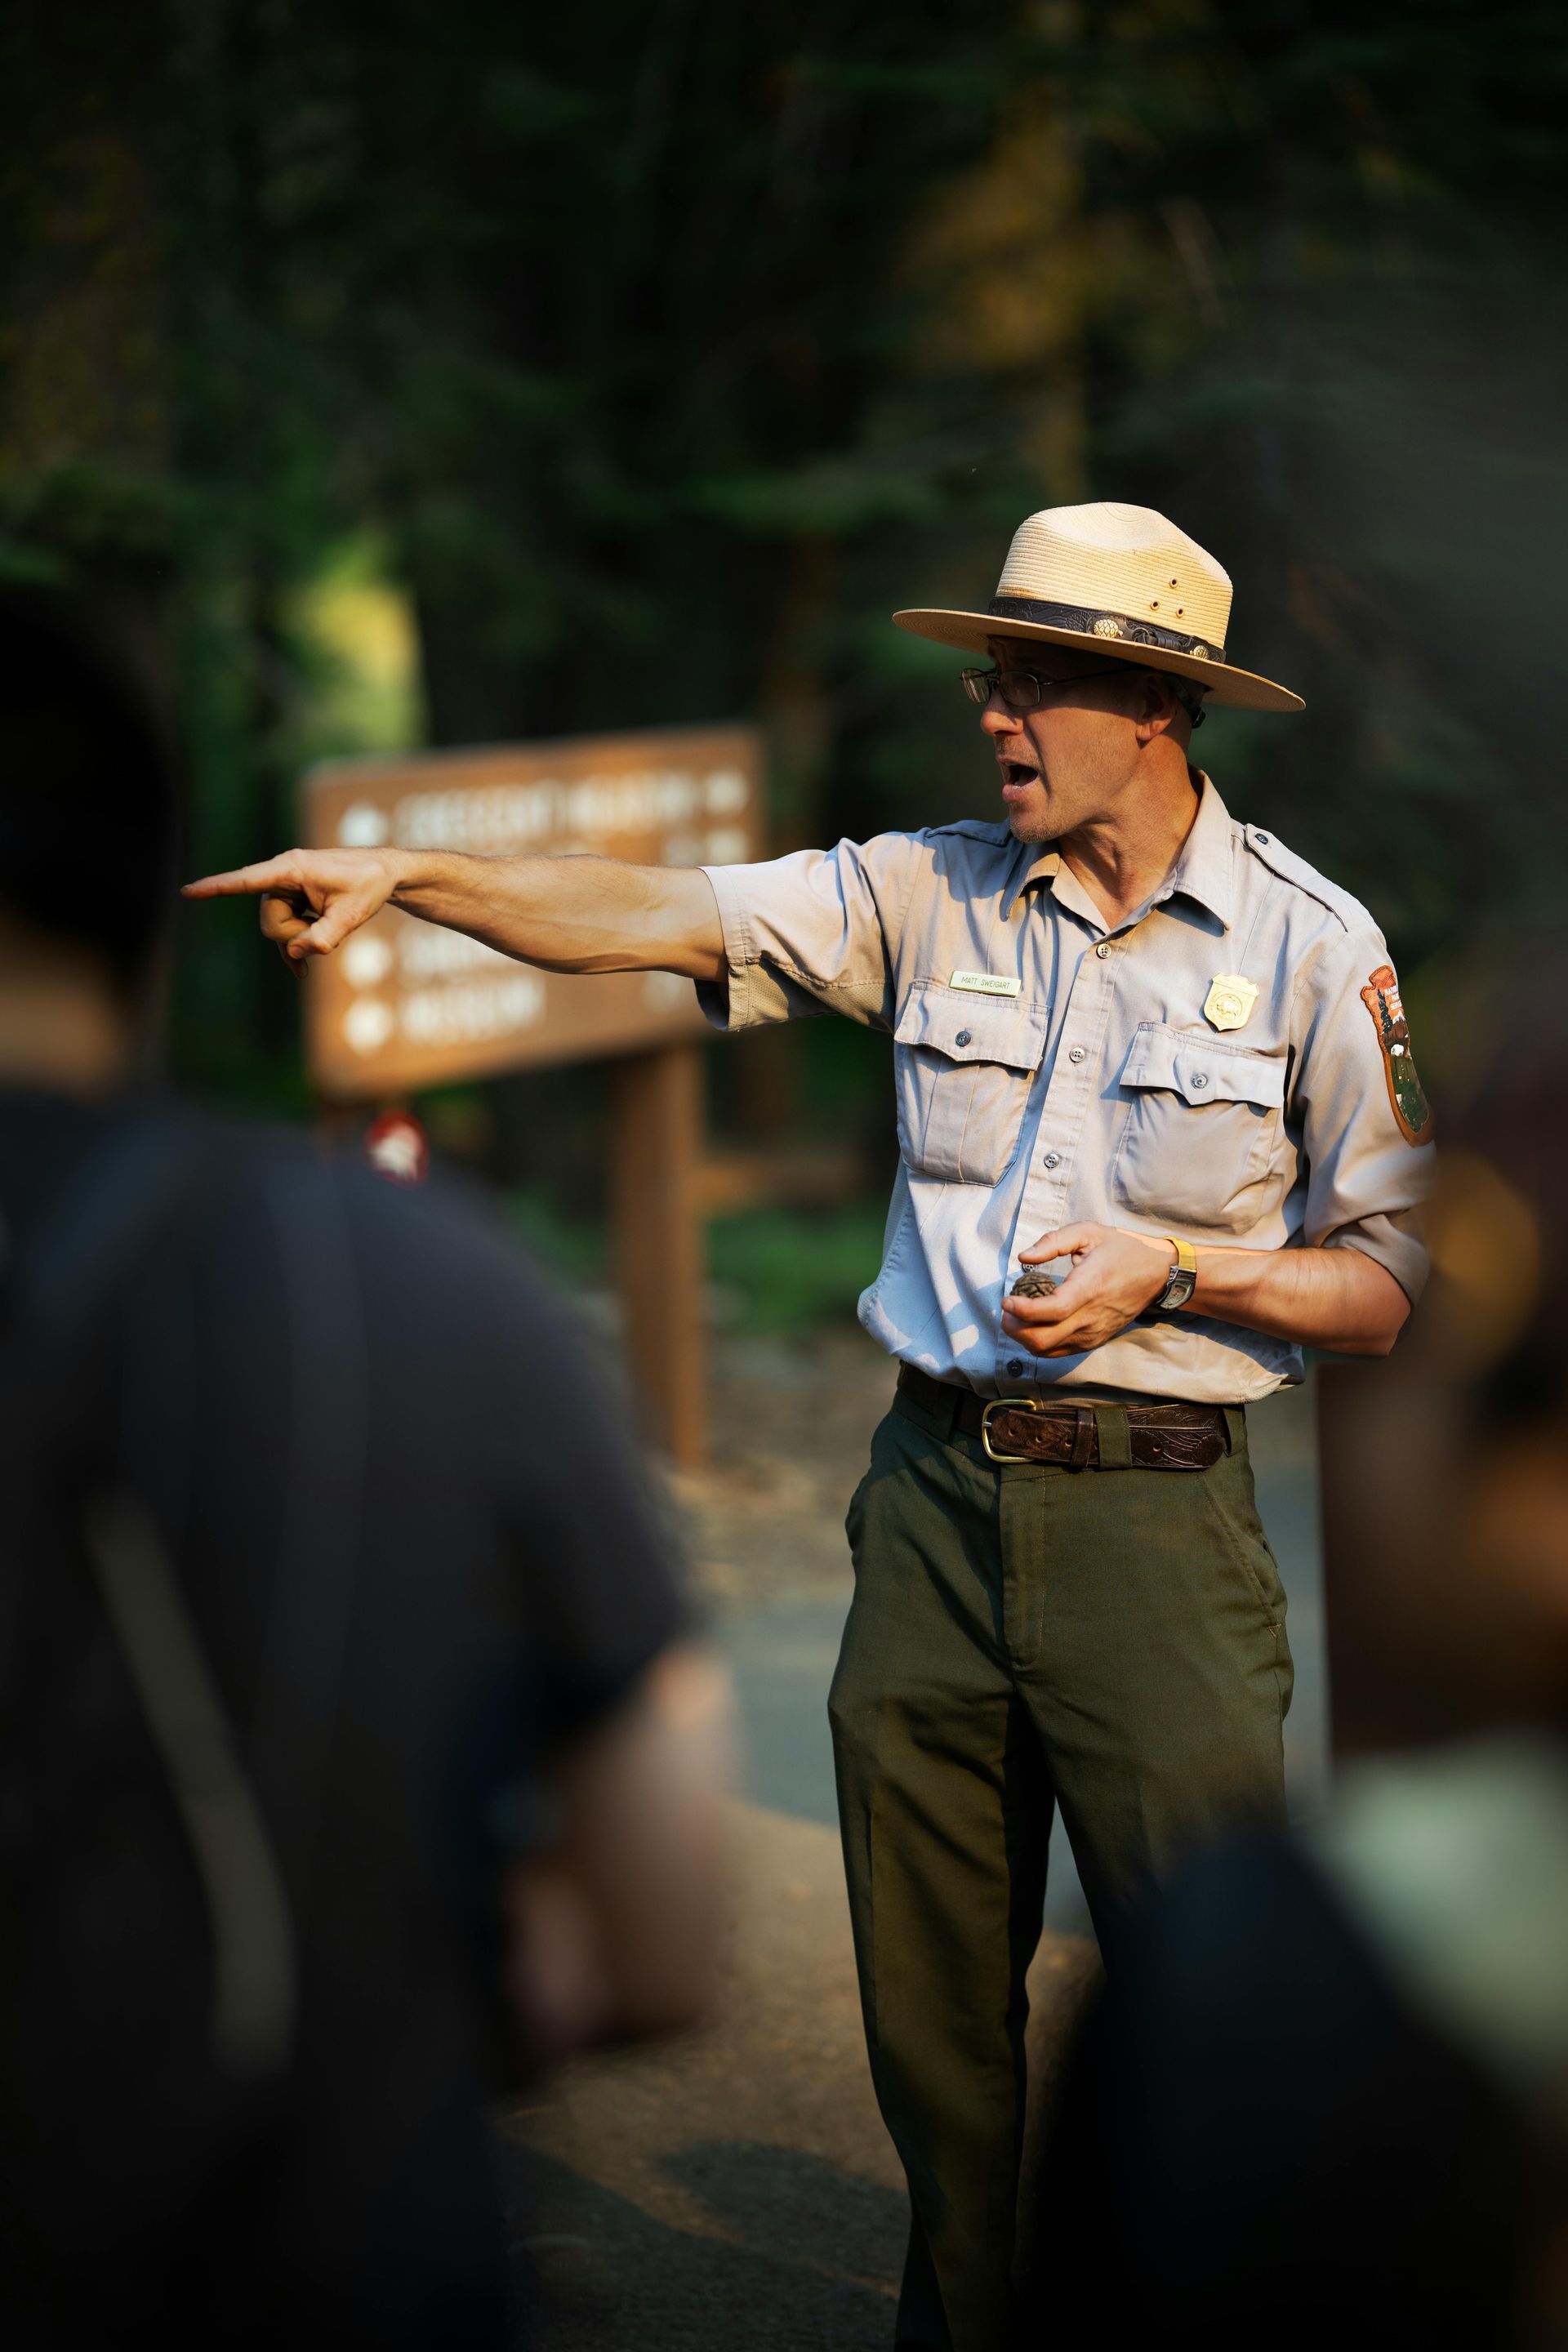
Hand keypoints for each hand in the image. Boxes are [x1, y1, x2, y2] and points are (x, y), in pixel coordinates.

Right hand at [182, 846, 404, 970]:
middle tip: (325, 934)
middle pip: (269, 920)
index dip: (215, 888)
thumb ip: (325, 936)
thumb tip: (296, 953)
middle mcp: (283, 876)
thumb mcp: (353, 914)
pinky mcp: (293, 901)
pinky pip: (283, 931)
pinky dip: (294, 948)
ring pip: (276, 929)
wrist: (384, 874)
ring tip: (329, 936)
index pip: (246, 880)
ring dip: (300, 940)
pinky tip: (302, 969)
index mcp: (291, 869)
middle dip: (294, 936)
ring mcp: (286, 889)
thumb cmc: (369, 885)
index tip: (187, 892)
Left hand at [1000, 1222, 1175, 1357]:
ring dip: (1023, 1337)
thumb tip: (1024, 1257)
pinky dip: (1038, 1344)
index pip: (1052, 1311)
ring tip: (1015, 1317)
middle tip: (1006, 1309)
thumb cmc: (1120, 1250)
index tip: (1006, 1300)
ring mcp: (1093, 1333)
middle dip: (1015, 1328)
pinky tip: (1032, 1326)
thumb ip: (1053, 1241)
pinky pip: (1059, 1352)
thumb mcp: (1088, 1232)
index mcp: (1089, 1287)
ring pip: (1048, 1350)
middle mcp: (1091, 1316)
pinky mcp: (1094, 1341)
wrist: (1155, 1275)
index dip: (1023, 1310)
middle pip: (1044, 1338)